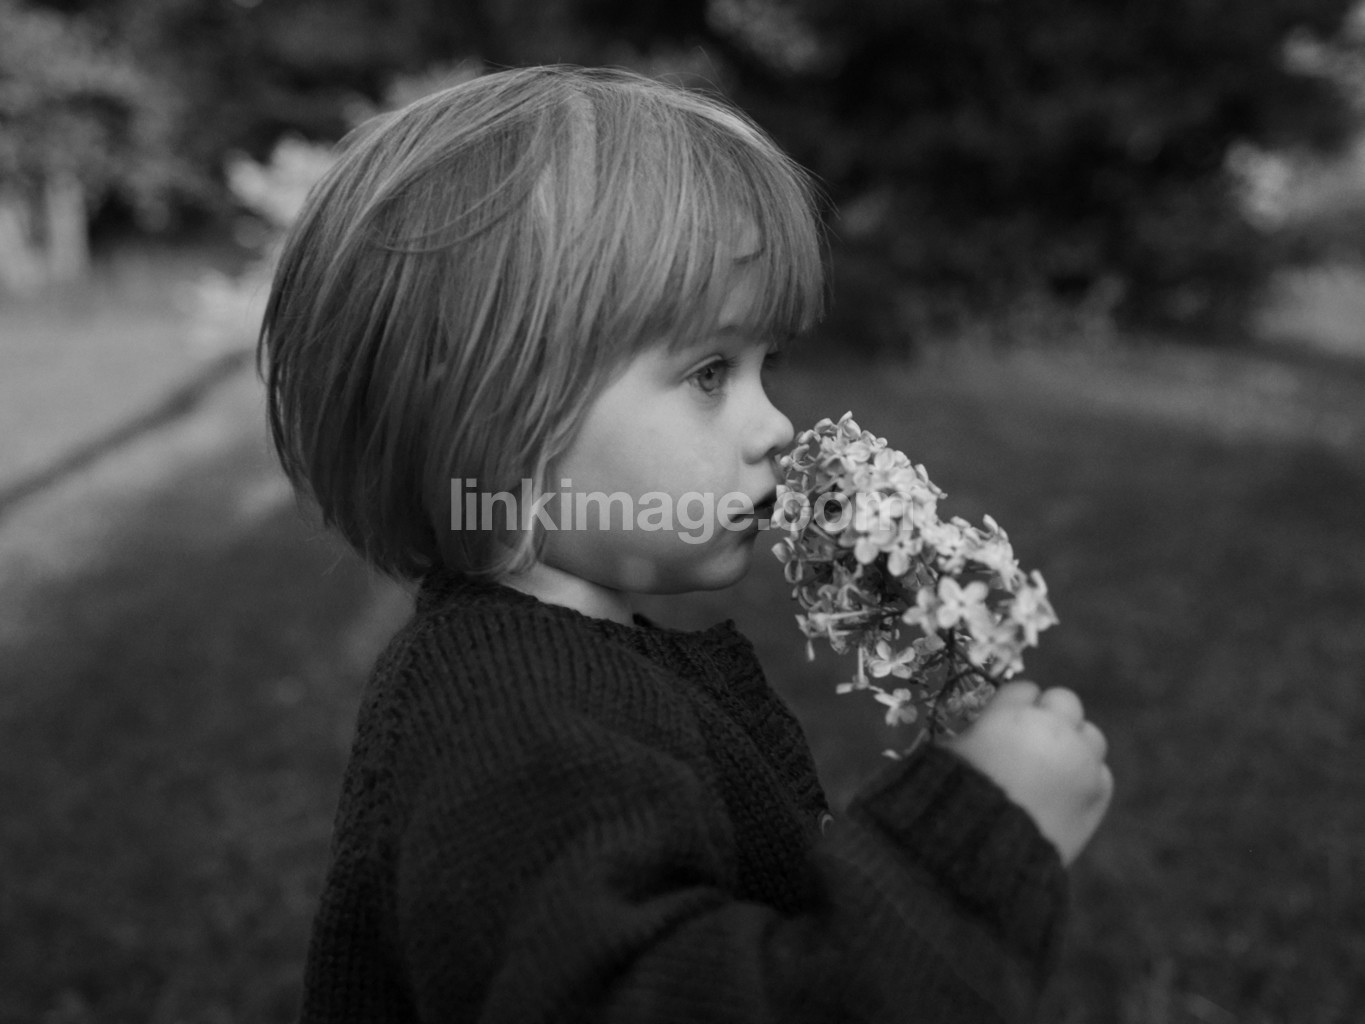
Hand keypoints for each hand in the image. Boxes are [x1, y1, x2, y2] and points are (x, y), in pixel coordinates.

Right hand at [942, 681, 1112, 865]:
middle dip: (1050, 715)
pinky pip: (1101, 773)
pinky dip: (1086, 778)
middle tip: (1032, 739)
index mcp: (1013, 715)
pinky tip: (1064, 792)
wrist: (987, 854)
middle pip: (1065, 701)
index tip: (1004, 721)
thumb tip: (986, 725)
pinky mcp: (1098, 794)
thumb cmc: (956, 801)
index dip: (1013, 706)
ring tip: (1052, 767)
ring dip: (1074, 744)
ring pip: (1091, 735)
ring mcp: (1082, 762)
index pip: (1025, 690)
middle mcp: (1055, 731)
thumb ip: (976, 729)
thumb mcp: (953, 753)